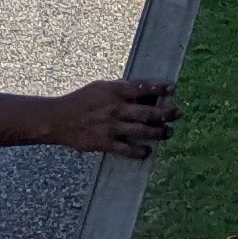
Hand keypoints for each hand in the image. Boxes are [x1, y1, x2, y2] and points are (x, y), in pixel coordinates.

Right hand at [49, 74, 178, 159]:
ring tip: (169, 132)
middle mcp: (115, 108)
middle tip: (178, 114)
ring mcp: (111, 126)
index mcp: (114, 91)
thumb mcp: (100, 87)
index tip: (172, 89)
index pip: (142, 88)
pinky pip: (126, 149)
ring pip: (141, 130)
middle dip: (166, 113)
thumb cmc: (80, 100)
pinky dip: (139, 151)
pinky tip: (147, 151)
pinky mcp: (105, 143)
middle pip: (147, 111)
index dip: (159, 88)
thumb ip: (119, 88)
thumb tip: (140, 90)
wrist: (59, 119)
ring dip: (158, 132)